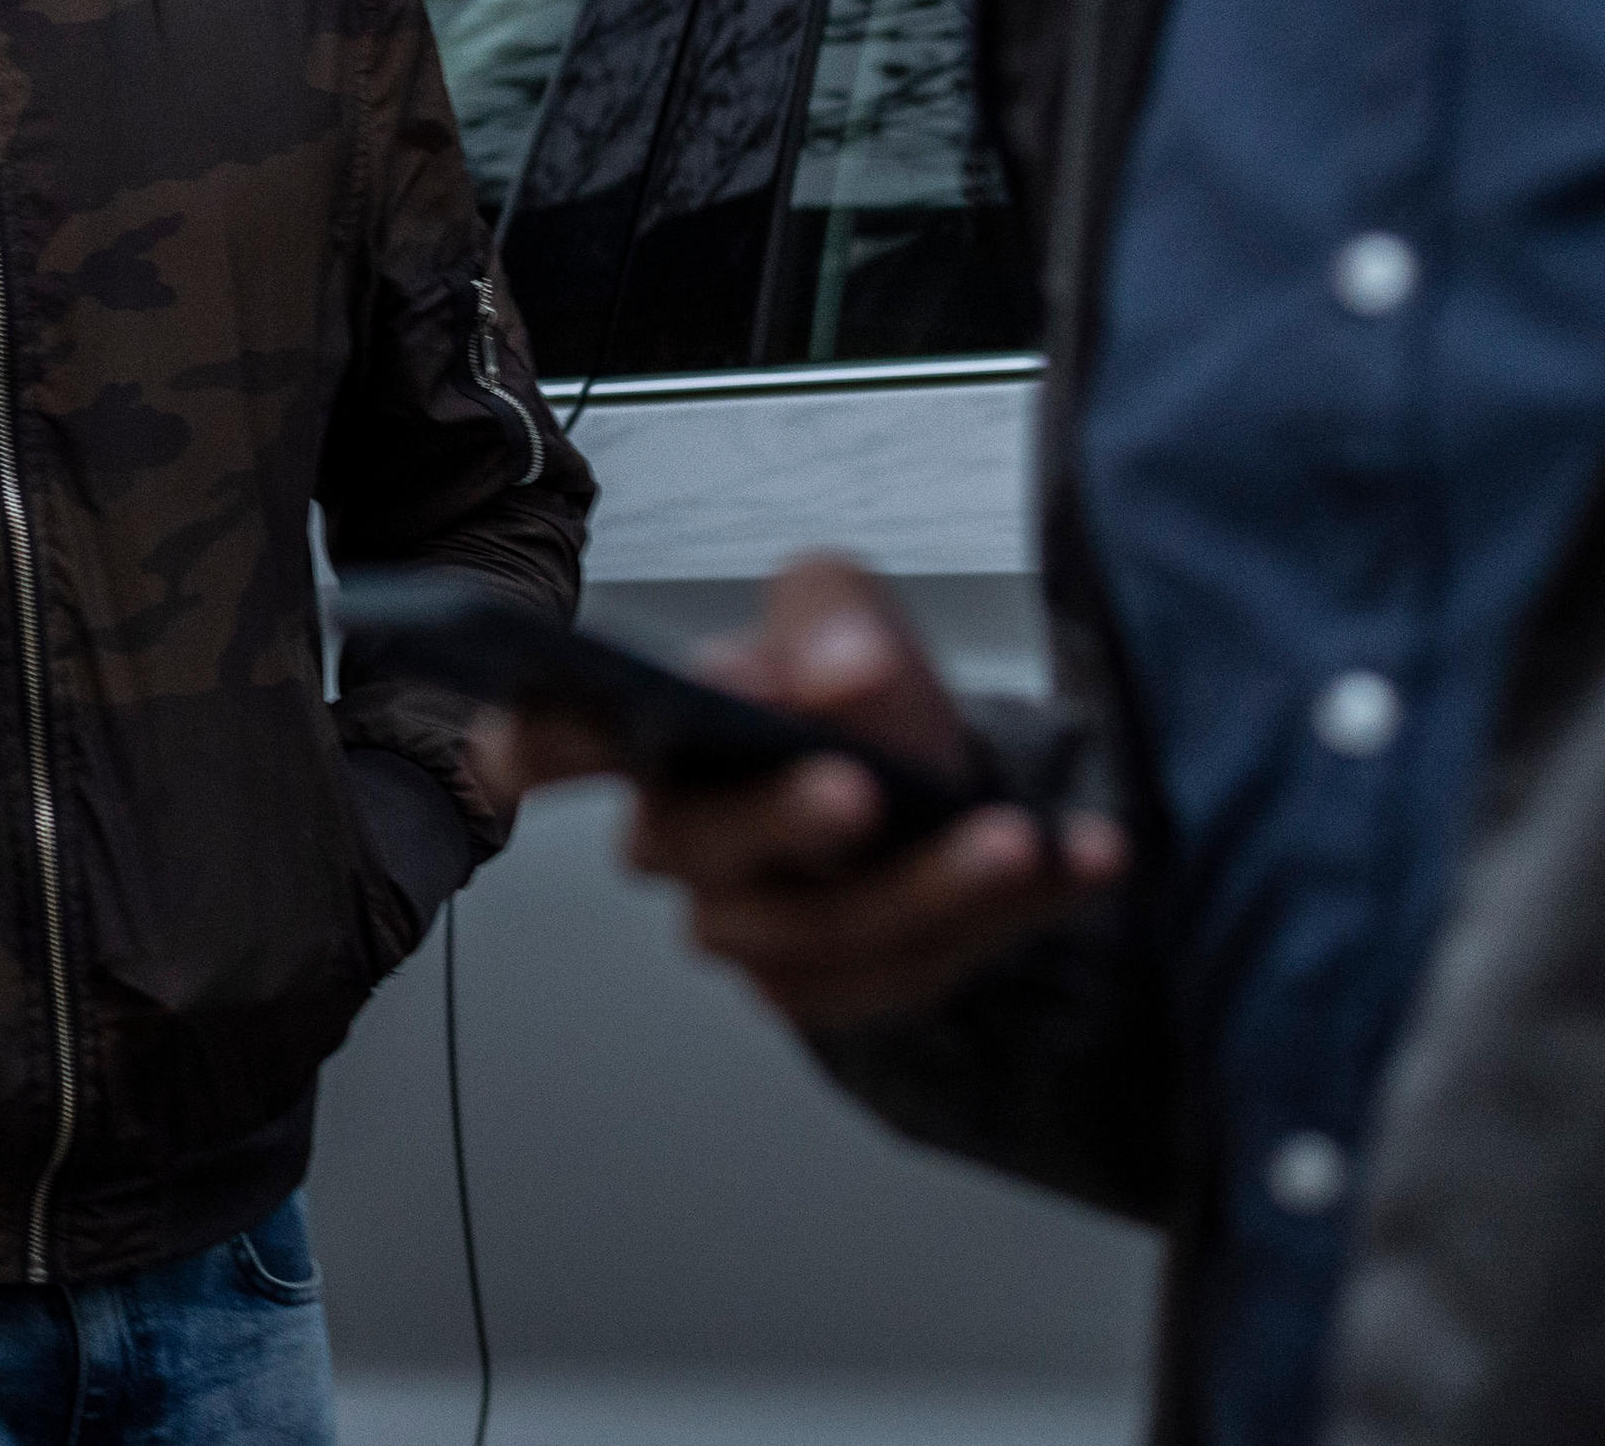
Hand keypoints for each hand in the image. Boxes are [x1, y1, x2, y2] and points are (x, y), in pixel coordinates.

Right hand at [475, 551, 1118, 1035]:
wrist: (944, 789)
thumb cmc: (857, 699)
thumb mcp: (843, 610)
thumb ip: (829, 614)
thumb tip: (830, 675)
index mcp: (657, 742)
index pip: (556, 745)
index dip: (531, 746)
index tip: (520, 747)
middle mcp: (690, 848)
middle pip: (700, 849)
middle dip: (779, 821)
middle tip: (857, 789)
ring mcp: (761, 934)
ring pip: (823, 934)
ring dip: (928, 886)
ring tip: (1014, 841)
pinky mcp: (845, 993)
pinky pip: (928, 968)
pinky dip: (1018, 911)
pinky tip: (1084, 858)